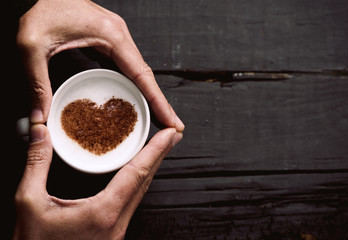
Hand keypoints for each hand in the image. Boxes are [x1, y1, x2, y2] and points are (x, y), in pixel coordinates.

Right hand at [13, 124, 181, 239]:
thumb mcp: (29, 203)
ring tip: (159, 150)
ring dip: (151, 168)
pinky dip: (139, 183)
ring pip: (141, 193)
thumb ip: (37, 164)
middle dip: (160, 155)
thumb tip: (40, 132)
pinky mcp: (113, 234)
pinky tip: (137, 175)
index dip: (155, 149)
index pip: (137, 172)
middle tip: (171, 135)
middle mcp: (117, 222)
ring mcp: (117, 231)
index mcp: (104, 212)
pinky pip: (132, 203)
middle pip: (146, 181)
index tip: (169, 133)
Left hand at [17, 0, 183, 130]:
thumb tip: (41, 118)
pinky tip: (137, 100)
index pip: (142, 75)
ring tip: (160, 118)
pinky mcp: (109, 40)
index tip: (171, 120)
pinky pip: (128, 66)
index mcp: (111, 36)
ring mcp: (116, 37)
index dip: (158, 101)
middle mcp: (120, 36)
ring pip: (139, 71)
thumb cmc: (37, 9)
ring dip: (151, 95)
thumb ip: (38, 83)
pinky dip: (137, 85)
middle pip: (147, 75)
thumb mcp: (32, 46)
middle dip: (161, 102)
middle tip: (172, 126)